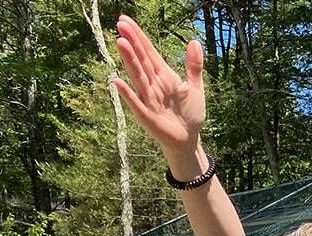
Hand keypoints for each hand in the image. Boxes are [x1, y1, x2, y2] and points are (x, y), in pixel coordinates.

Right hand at [112, 15, 204, 158]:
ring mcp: (148, 99)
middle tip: (120, 23)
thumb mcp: (195, 87)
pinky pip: (135, 103)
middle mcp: (152, 84)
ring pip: (138, 76)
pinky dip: (127, 93)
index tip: (125, 20)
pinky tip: (116, 81)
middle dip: (132, 42)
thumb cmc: (190, 114)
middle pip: (141, 60)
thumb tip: (194, 41)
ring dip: (129, 60)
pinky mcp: (146, 116)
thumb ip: (193, 66)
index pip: (149, 52)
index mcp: (163, 76)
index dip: (139, 36)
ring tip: (120, 42)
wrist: (189, 139)